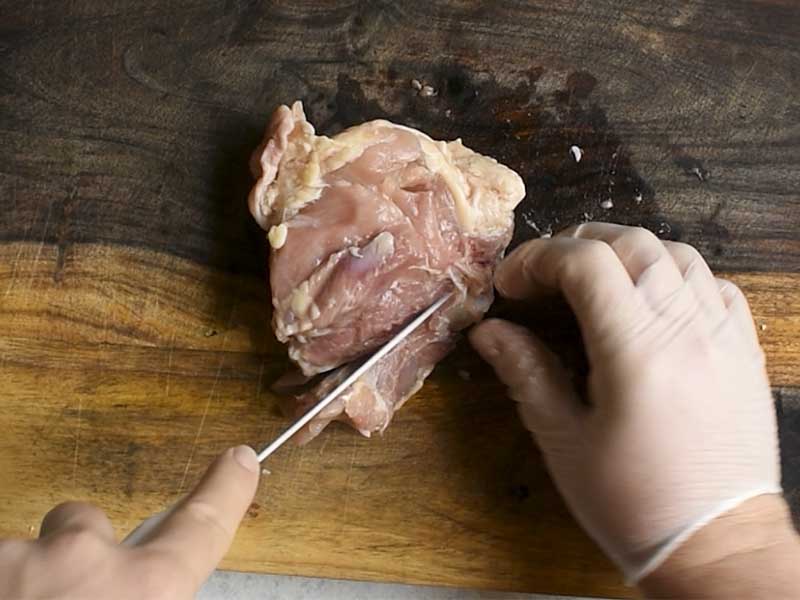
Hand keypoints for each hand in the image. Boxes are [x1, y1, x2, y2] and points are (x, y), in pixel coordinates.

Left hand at [0, 445, 259, 599]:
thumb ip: (157, 594)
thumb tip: (155, 581)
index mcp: (144, 594)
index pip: (200, 526)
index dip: (224, 490)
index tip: (238, 460)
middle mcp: (81, 566)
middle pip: (85, 522)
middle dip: (75, 548)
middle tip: (67, 595)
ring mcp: (17, 563)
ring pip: (23, 547)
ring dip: (24, 576)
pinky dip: (1, 581)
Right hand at [469, 223, 784, 582]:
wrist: (716, 545)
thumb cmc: (633, 502)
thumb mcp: (564, 440)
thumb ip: (526, 372)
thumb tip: (488, 331)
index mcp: (637, 350)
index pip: (586, 262)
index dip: (537, 259)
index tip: (511, 285)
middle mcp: (686, 328)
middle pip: (632, 244)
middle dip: (577, 245)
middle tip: (544, 277)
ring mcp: (724, 335)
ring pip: (677, 254)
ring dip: (626, 253)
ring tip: (594, 282)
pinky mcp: (745, 350)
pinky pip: (715, 285)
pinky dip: (675, 275)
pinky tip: (652, 301)